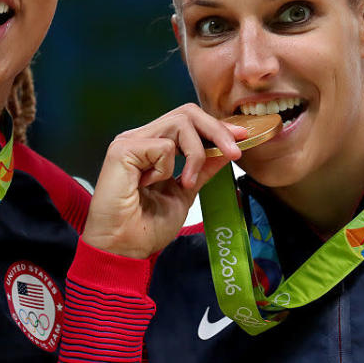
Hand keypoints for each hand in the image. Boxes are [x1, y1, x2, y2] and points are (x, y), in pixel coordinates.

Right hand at [82, 104, 247, 258]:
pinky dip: (167, 168)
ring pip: (180, 124)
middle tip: (234, 152)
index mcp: (152, 146)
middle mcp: (140, 138)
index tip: (241, 138)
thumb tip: (225, 150)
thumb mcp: (185, 193)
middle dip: (216, 130)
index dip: (216, 127)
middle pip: (186, 113)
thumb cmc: (145, 227)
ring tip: (188, 183)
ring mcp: (129, 141)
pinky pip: (164, 147)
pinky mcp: (123, 150)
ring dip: (195, 154)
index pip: (188, 121)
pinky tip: (151, 185)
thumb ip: (202, 169)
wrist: (124, 249)